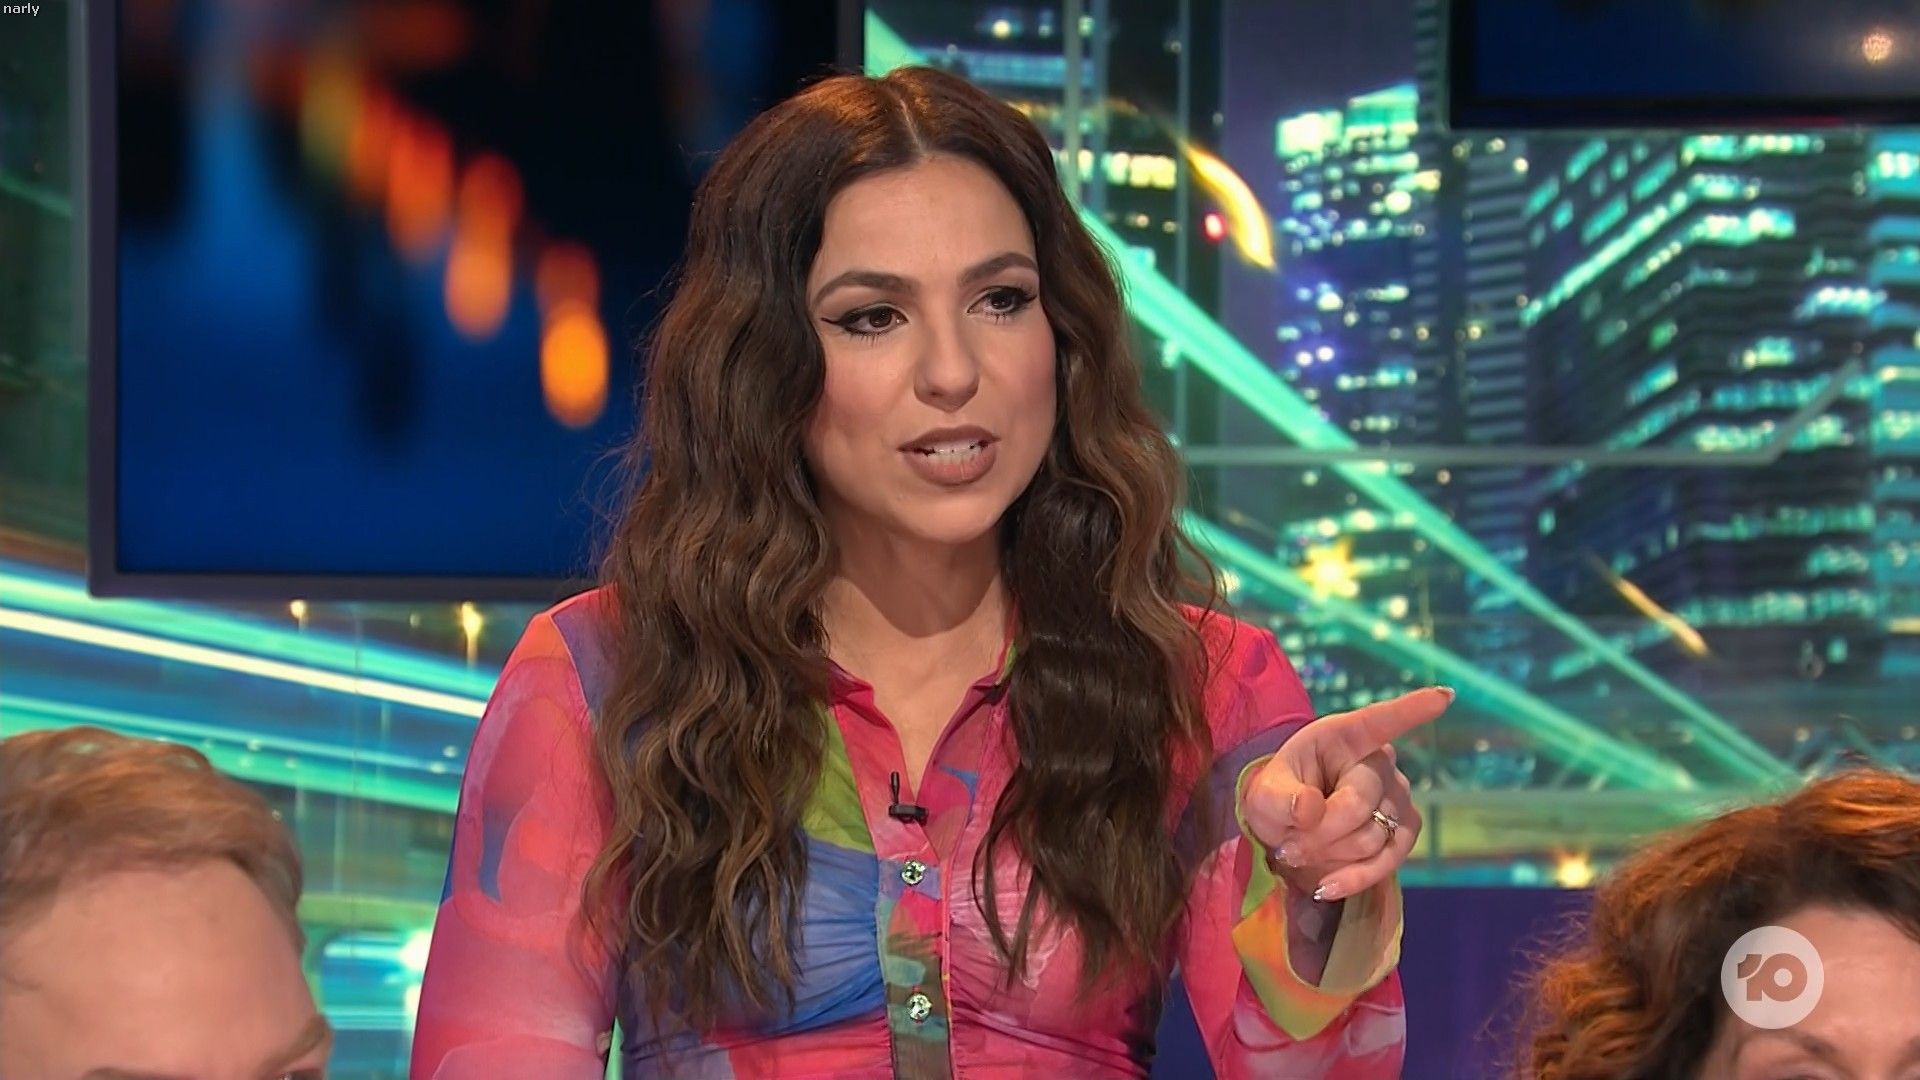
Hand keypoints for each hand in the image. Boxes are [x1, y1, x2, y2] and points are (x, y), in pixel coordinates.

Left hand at [1238, 687, 1450, 902]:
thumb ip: (1279, 798)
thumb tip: (1310, 809)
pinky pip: (1389, 860)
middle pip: (1358, 805)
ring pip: (1371, 837)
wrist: (1288, 830)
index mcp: (1343, 736)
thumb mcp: (1263, 794)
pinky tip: (1326, 886)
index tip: (1443, 696)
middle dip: (1318, 833)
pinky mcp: (1405, 830)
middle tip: (1285, 846)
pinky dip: (1355, 877)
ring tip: (1298, 853)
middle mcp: (1379, 762)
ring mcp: (1398, 796)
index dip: (1411, 710)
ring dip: (1329, 855)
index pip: (1380, 721)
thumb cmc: (1279, 798)